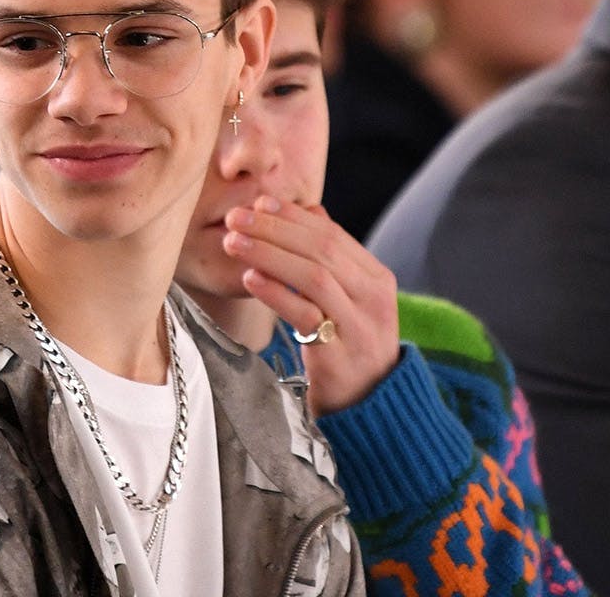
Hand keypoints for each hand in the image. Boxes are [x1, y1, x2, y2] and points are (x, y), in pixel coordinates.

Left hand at [223, 196, 399, 415]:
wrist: (370, 406)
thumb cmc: (348, 346)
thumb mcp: (349, 300)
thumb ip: (333, 259)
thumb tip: (312, 211)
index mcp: (376, 278)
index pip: (331, 235)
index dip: (292, 217)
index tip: (258, 203)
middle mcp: (372, 298)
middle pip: (321, 250)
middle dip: (274, 229)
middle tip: (236, 218)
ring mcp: (358, 326)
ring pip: (313, 276)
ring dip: (269, 254)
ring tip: (234, 242)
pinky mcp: (339, 355)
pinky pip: (305, 315)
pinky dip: (276, 293)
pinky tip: (250, 278)